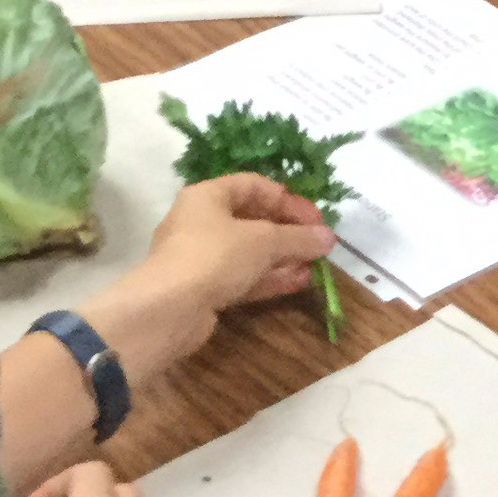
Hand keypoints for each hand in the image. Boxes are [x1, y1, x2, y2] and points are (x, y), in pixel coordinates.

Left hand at [80, 175, 333, 389]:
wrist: (167, 310)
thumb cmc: (213, 256)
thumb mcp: (263, 240)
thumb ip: (298, 238)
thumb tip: (329, 238)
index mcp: (208, 196)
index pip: (255, 186)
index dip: (288, 200)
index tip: (316, 218)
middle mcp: (201, 222)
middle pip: (252, 219)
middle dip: (288, 232)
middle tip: (317, 243)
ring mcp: (200, 257)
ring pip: (249, 251)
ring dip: (282, 257)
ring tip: (314, 266)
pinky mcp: (204, 288)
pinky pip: (242, 276)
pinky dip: (269, 277)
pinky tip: (298, 282)